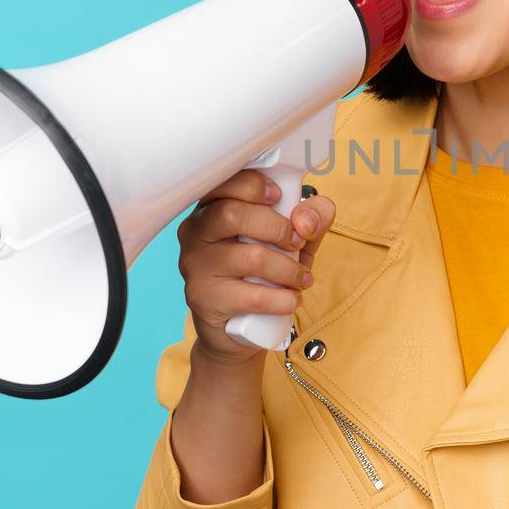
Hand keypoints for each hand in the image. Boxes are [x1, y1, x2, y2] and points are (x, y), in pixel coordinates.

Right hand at [175, 169, 336, 364]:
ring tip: (301, 278)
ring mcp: (195, 266)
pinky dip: (283, 299)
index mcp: (212, 207)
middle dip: (278, 227)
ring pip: (250, 257)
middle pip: (232, 214)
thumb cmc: (264, 272)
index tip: (278, 196)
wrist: (238, 327)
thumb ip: (312, 218)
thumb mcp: (295, 239)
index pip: (222, 182)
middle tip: (297, 242)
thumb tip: (306, 219)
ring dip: (288, 269)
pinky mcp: (204, 298)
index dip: (252, 185)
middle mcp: (195, 232)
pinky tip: (291, 299)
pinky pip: (252, 296)